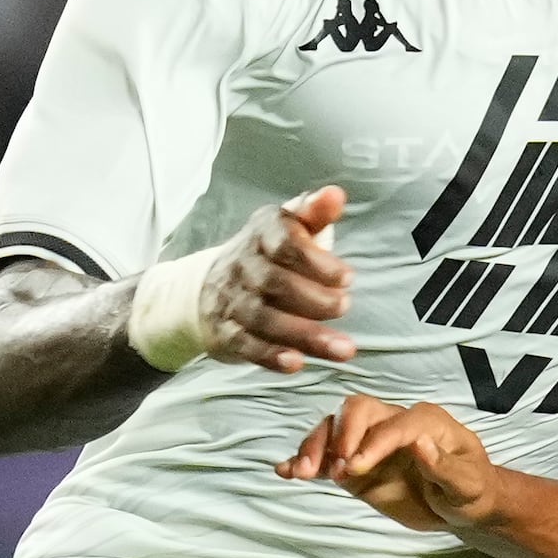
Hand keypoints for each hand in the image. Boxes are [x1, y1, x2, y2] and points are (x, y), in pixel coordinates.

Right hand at [194, 183, 356, 371]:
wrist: (210, 286)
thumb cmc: (269, 255)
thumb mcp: (289, 228)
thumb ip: (314, 214)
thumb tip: (336, 194)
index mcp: (261, 233)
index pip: (283, 241)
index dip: (315, 260)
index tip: (347, 277)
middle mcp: (241, 264)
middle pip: (274, 282)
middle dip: (313, 298)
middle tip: (344, 306)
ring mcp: (230, 300)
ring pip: (264, 318)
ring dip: (305, 334)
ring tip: (344, 348)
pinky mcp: (226, 332)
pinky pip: (246, 344)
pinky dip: (270, 355)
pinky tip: (297, 363)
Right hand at [277, 394, 497, 534]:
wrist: (463, 507)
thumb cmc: (472, 490)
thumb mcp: (469, 485)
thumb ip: (445, 467)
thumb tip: (419, 443)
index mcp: (425, 421)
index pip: (392, 424)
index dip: (372, 443)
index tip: (354, 469)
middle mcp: (392, 423)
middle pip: (356, 410)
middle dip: (340, 435)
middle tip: (333, 471)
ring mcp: (369, 441)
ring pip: (334, 428)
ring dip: (315, 447)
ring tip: (302, 473)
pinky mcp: (354, 463)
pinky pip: (325, 457)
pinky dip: (305, 461)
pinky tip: (284, 472)